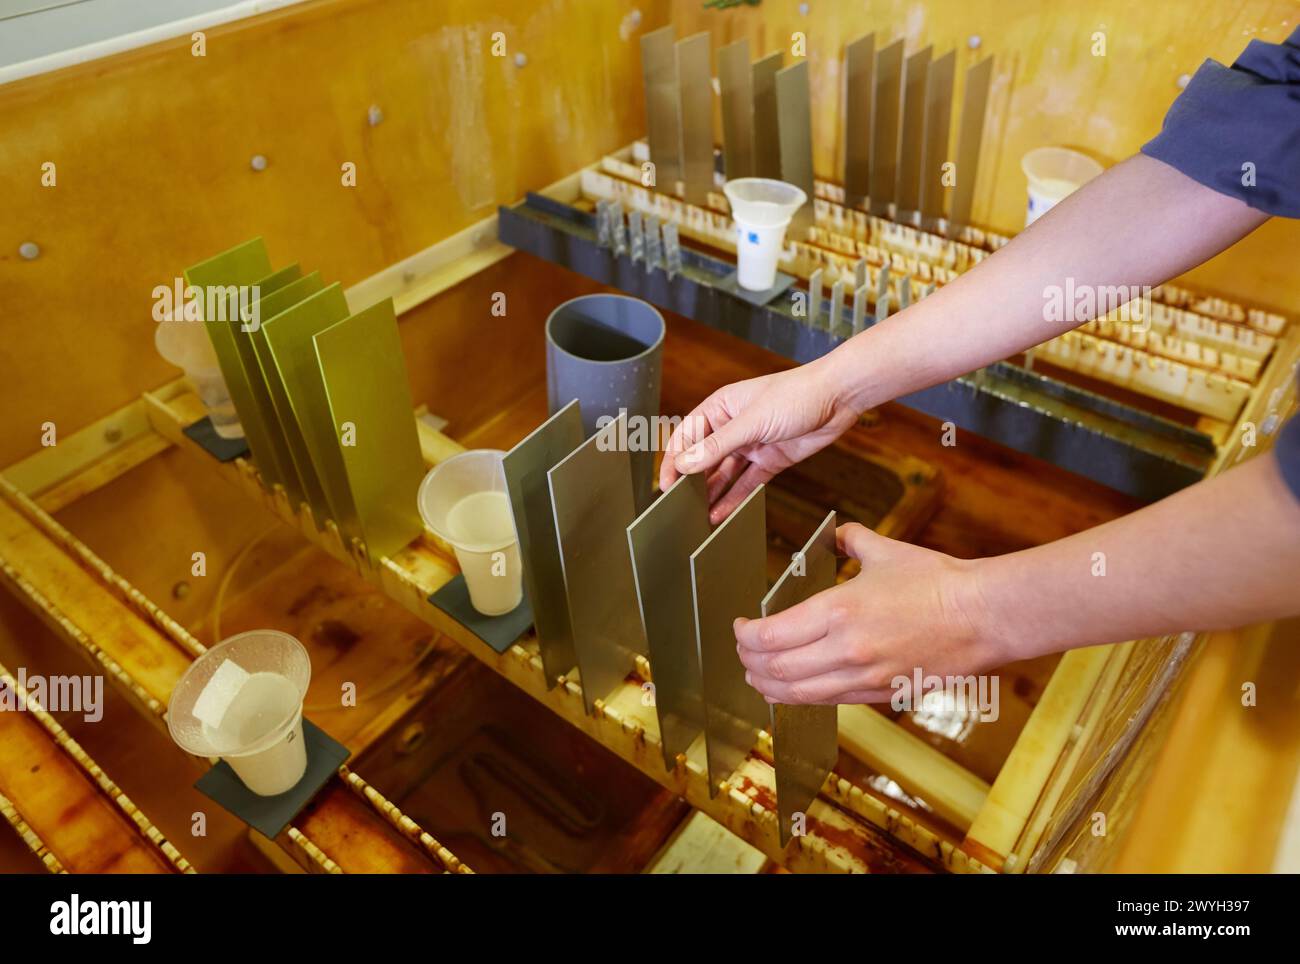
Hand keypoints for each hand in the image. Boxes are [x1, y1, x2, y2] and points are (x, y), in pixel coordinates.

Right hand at [659, 360, 860, 522]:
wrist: (838, 397)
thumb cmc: (796, 394)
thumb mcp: (752, 421)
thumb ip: (717, 446)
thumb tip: (685, 464)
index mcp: (721, 407)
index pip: (687, 436)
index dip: (674, 460)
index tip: (666, 485)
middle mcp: (733, 426)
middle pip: (704, 458)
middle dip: (691, 481)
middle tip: (678, 507)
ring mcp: (752, 444)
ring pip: (724, 474)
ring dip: (711, 494)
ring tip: (696, 517)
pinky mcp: (770, 460)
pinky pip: (747, 483)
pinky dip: (734, 499)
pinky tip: (721, 514)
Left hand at [735, 523, 1004, 704]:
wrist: (983, 617)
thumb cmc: (939, 582)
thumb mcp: (886, 551)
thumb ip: (852, 540)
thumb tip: (838, 534)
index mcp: (839, 611)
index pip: (771, 635)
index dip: (745, 636)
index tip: (740, 627)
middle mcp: (845, 650)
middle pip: (775, 669)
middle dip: (749, 662)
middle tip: (742, 651)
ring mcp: (863, 677)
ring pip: (797, 694)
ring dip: (769, 686)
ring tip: (757, 676)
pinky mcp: (880, 693)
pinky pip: (828, 701)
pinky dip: (802, 697)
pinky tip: (794, 689)